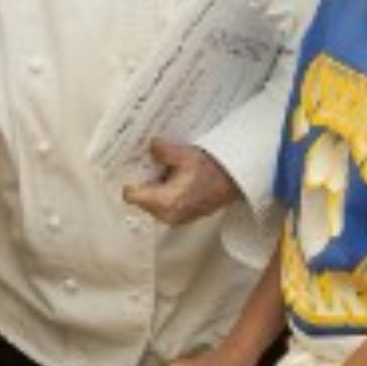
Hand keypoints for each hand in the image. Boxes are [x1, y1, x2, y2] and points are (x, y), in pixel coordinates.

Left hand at [123, 142, 240, 224]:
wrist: (236, 182)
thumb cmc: (213, 171)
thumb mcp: (184, 155)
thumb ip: (162, 151)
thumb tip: (151, 147)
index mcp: (163, 202)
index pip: (130, 195)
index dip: (129, 179)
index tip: (132, 166)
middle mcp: (166, 215)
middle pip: (140, 199)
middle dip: (144, 182)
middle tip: (149, 164)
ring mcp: (175, 218)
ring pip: (152, 202)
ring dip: (155, 187)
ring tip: (165, 169)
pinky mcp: (183, 217)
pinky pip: (164, 205)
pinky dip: (166, 192)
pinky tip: (175, 177)